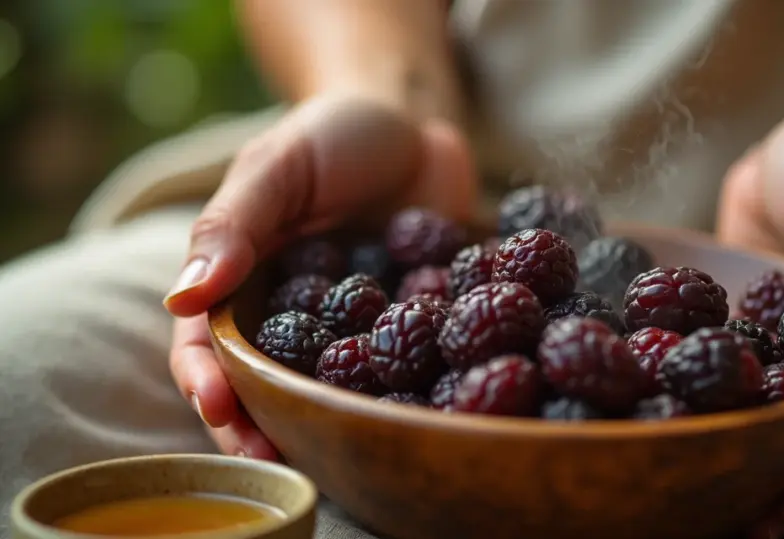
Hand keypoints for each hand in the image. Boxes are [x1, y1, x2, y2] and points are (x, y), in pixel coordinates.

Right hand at [162, 92, 476, 458]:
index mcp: (243, 284)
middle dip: (264, 426)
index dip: (207, 383)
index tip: (220, 408)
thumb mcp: (276, 167)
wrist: (413, 124)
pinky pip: (400, 367)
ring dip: (327, 426)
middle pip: (266, 387)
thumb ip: (232, 227)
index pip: (208, 347)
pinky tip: (411, 412)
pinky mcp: (408, 327)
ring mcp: (352, 330)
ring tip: (336, 457)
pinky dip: (401, 391)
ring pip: (329, 392)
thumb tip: (181, 299)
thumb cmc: (330, 137)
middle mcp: (292, 320)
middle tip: (276, 461)